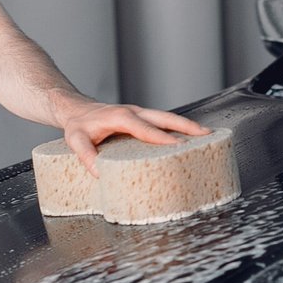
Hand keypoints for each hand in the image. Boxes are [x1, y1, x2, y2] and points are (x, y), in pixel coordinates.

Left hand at [58, 101, 210, 174]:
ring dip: (186, 125)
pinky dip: (177, 126)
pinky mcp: (141, 117)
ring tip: (206, 134)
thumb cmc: (78, 125)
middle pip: (164, 117)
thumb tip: (99, 173)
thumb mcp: (76, 140)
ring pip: (167, 117)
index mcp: (120, 117)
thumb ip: (86, 155)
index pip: (145, 128)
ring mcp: (139, 113)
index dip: (162, 138)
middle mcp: (133, 112)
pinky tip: (189, 135)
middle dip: (186, 126)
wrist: (75, 109)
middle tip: (206, 134)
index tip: (178, 146)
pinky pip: (162, 120)